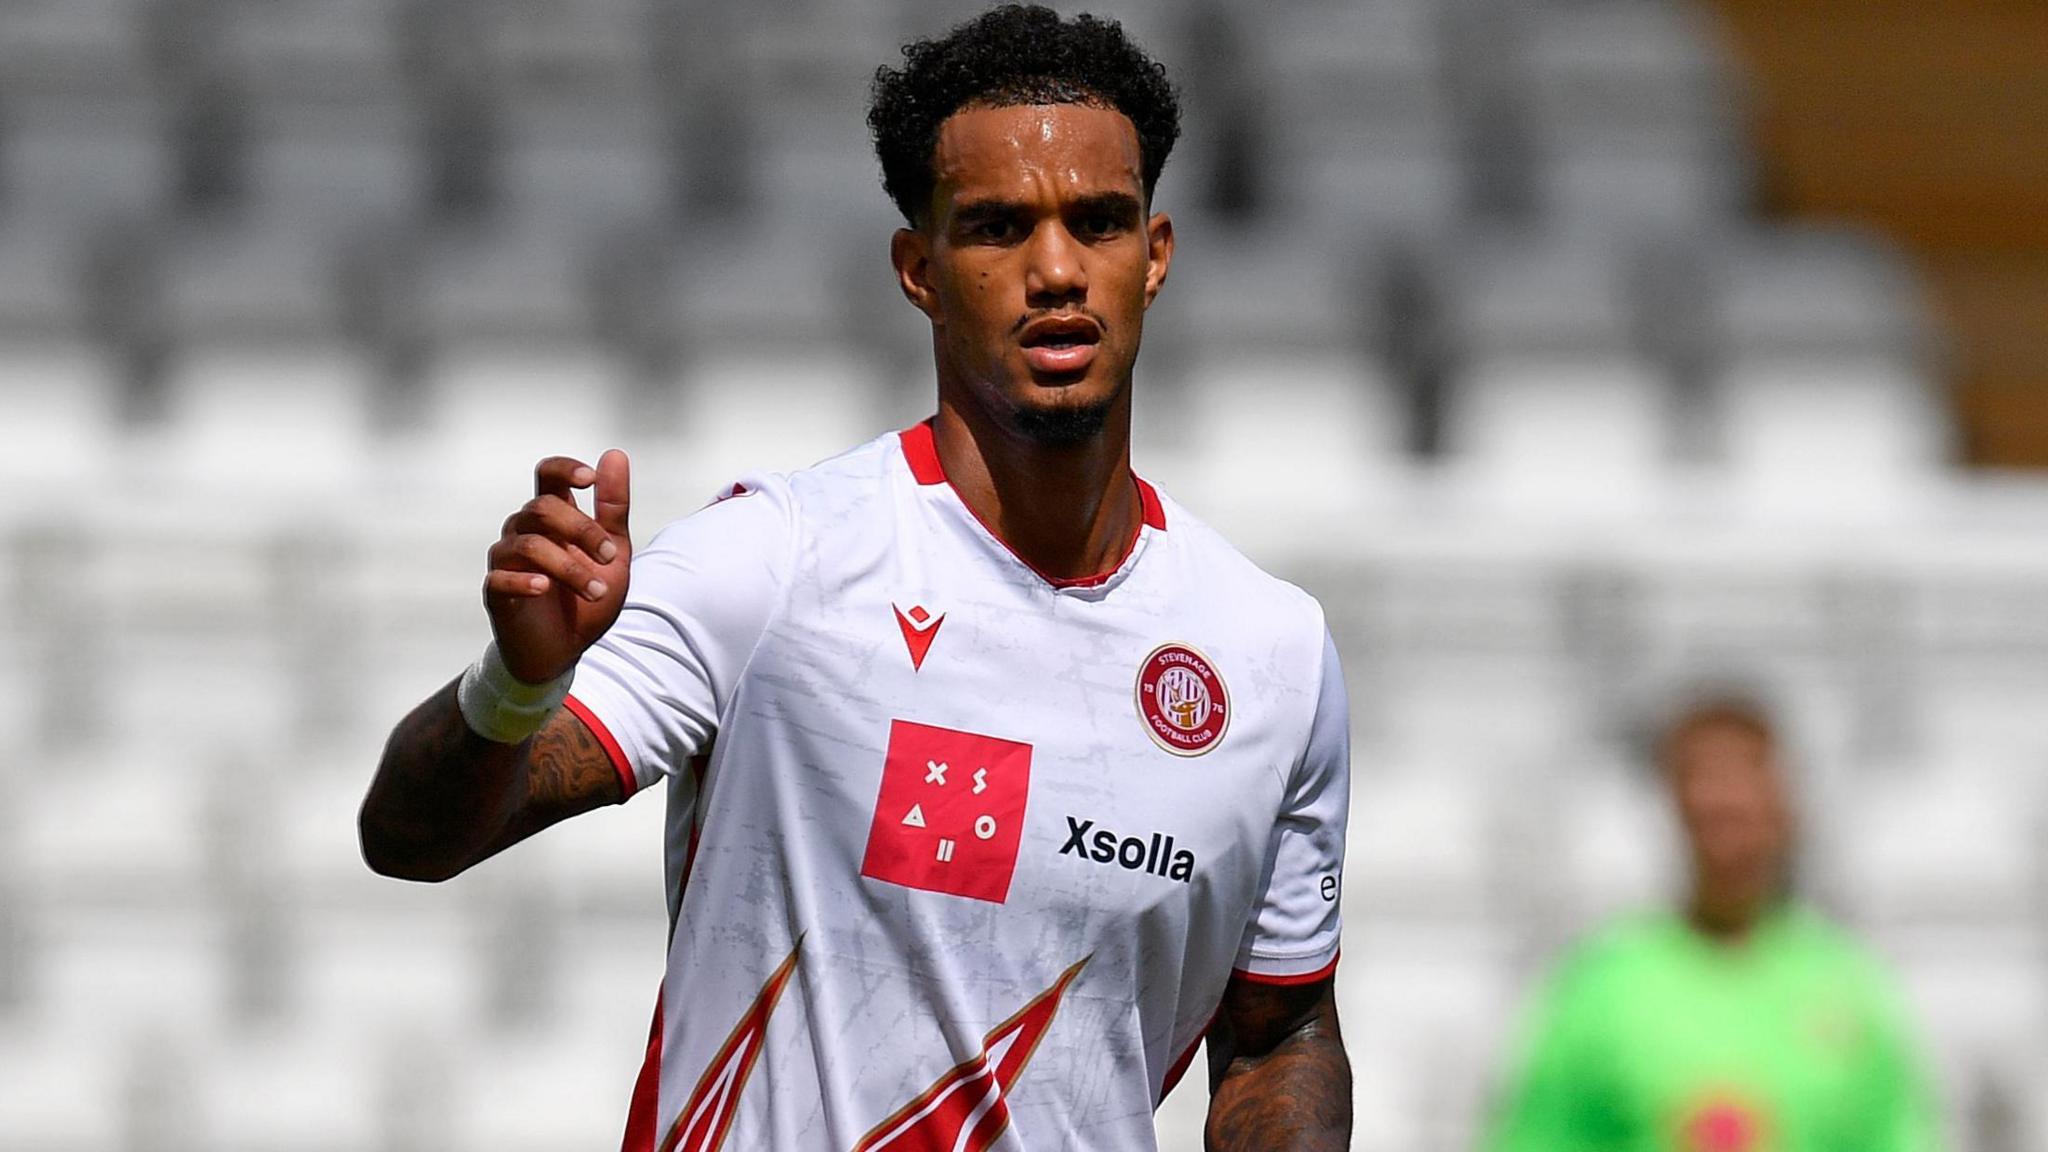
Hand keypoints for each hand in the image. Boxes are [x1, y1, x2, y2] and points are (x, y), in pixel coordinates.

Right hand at [483, 450, 631, 683]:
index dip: (564, 469)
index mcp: (553, 518)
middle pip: (543, 508)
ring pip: (529, 543)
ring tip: (597, 591)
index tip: (589, 478)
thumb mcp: (612, 552)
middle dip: (582, 530)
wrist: (567, 650)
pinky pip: (501, 576)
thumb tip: (615, 454)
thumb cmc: (586, 597)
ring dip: (570, 567)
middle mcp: (524, 531)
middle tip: (609, 557)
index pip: (547, 475)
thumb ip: (613, 508)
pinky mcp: (495, 590)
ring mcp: (506, 559)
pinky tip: (544, 589)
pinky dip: (524, 580)